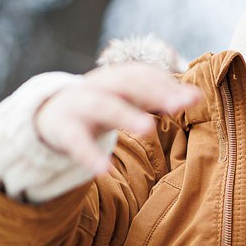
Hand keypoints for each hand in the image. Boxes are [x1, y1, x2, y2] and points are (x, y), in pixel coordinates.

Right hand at [35, 63, 200, 175]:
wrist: (49, 114)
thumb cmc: (101, 105)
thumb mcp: (127, 99)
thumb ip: (158, 98)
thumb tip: (196, 96)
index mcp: (117, 78)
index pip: (144, 75)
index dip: (168, 84)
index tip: (194, 98)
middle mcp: (100, 86)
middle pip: (128, 84)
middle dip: (154, 92)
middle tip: (180, 106)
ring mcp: (80, 105)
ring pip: (104, 106)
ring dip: (126, 114)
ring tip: (149, 129)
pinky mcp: (64, 129)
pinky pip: (77, 142)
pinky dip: (89, 155)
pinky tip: (104, 170)